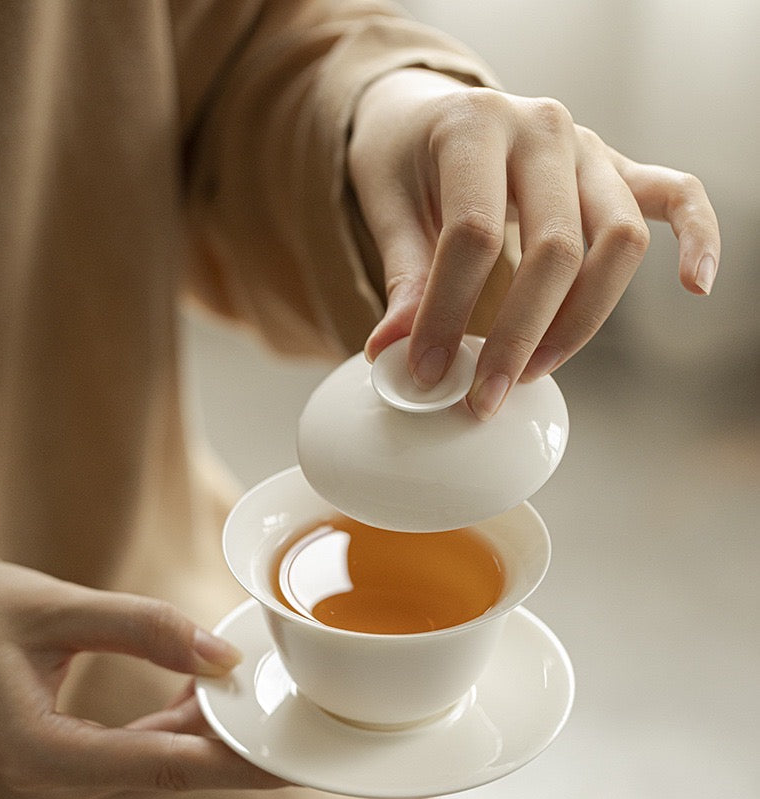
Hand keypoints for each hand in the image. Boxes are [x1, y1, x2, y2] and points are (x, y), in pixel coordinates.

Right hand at [0, 561, 284, 798]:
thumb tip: (222, 654)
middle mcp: (40, 790)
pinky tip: (203, 697)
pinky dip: (169, 732)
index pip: (164, 764)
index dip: (235, 762)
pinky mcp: (51, 778)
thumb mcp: (54, 607)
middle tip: (296, 725)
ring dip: (201, 736)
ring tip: (254, 697)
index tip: (292, 762)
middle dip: (231, 747)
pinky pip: (128, 761)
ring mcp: (44, 791)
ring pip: (151, 770)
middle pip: (165, 774)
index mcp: (37, 755)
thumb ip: (144, 628)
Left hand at [348, 69, 720, 417]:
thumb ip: (402, 274)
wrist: (437, 116)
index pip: (474, 233)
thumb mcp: (387, 204)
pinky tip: (695, 287)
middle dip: (518, 336)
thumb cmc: (409, 161)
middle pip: (555, 247)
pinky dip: (698, 237)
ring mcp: (590, 148)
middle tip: (484, 396)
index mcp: (477, 124)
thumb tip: (392, 351)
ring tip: (535, 373)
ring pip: (618, 241)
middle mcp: (544, 129)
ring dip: (581, 320)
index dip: (447, 313)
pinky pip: (677, 196)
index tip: (426, 373)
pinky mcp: (620, 170)